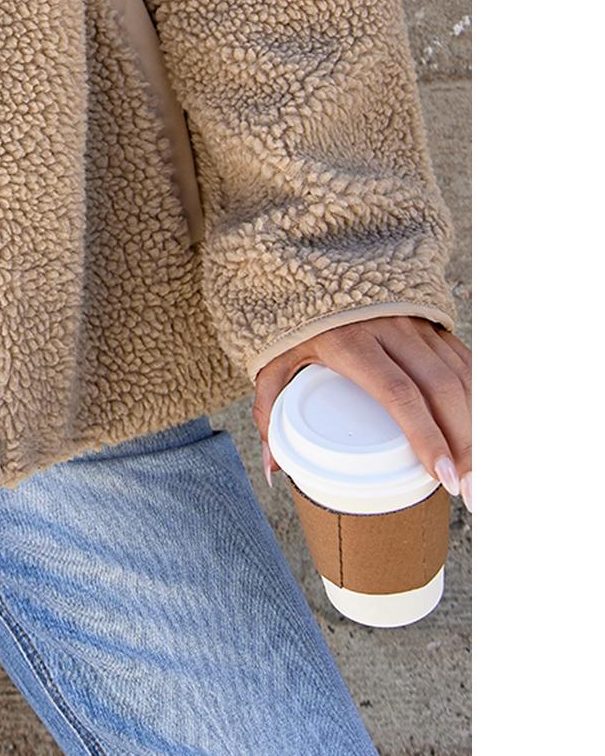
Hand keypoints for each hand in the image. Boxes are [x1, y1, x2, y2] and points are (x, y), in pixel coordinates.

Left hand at [253, 316, 471, 511]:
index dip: (425, 436)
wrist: (313, 260)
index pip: (398, 392)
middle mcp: (389, 328)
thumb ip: (270, 411)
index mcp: (349, 340)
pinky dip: (480, 401)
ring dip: (478, 428)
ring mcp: (416, 322)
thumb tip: (274, 473)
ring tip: (482, 478)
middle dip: (464, 445)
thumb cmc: (294, 320)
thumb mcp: (274, 359)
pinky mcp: (432, 323)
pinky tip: (485, 437)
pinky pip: (465, 364)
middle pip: (440, 390)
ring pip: (460, 377)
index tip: (444, 478)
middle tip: (472, 495)